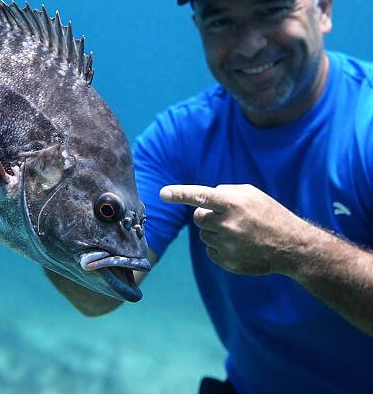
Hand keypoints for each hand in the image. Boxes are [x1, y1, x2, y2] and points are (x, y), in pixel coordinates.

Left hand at [160, 183, 304, 274]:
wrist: (291, 247)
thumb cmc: (269, 214)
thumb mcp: (251, 194)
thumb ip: (225, 192)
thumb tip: (202, 198)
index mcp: (234, 203)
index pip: (201, 196)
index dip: (180, 194)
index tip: (163, 193)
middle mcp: (228, 224)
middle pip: (198, 217)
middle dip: (206, 215)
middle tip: (226, 217)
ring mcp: (228, 245)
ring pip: (203, 234)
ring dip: (214, 231)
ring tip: (238, 232)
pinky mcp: (228, 262)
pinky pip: (210, 251)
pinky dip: (219, 247)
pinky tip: (239, 245)